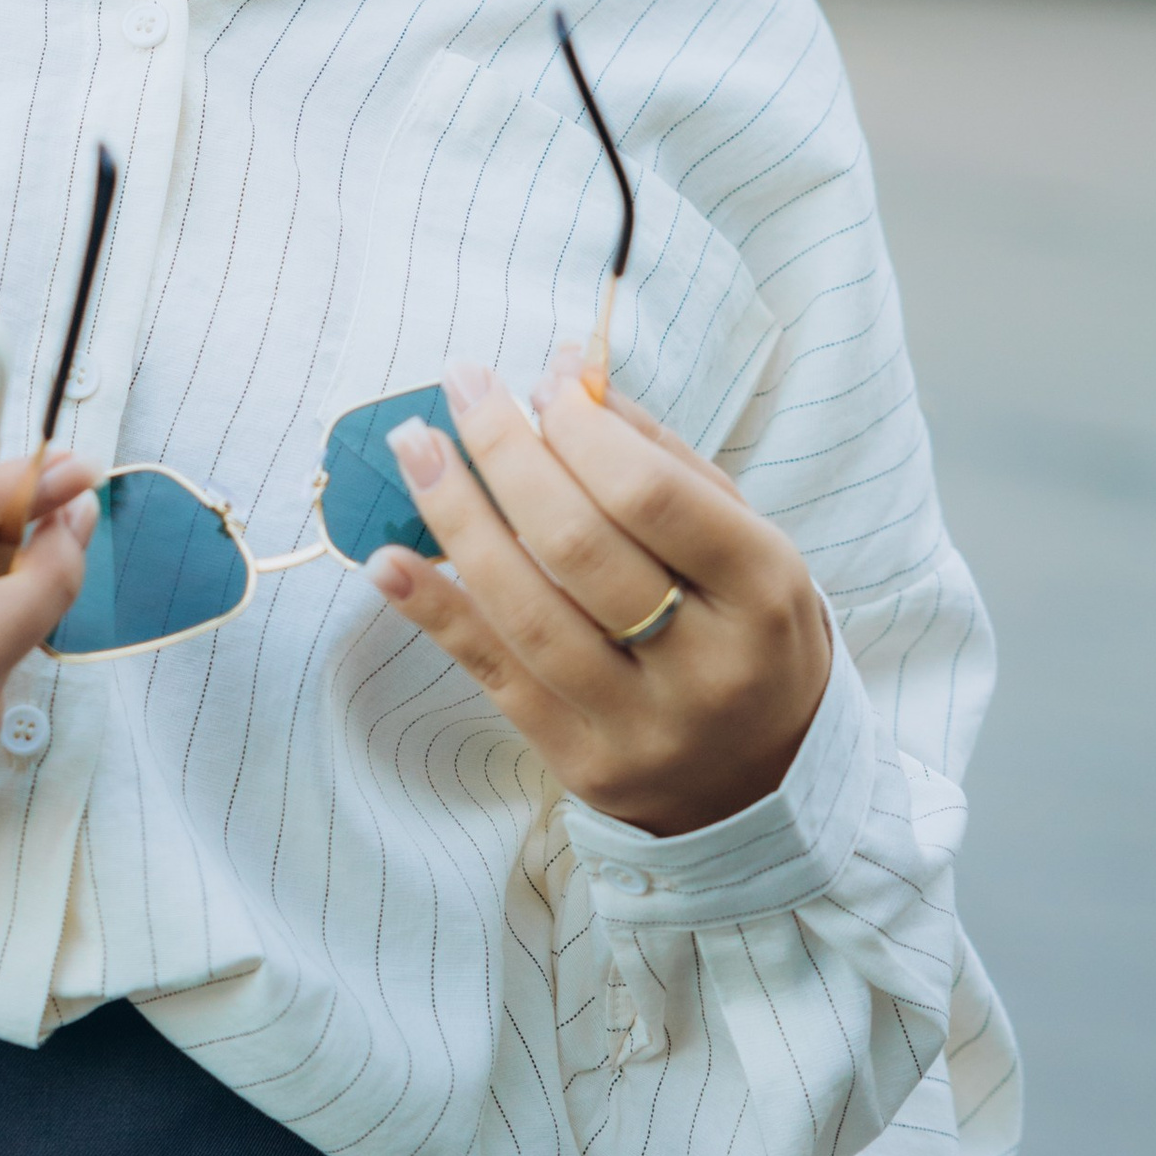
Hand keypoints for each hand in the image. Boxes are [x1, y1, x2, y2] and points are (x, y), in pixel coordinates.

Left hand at [371, 351, 831, 838]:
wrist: (767, 781)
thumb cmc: (747, 632)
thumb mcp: (744, 541)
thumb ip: (659, 456)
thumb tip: (564, 373)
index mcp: (764, 594)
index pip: (650, 497)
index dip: (579, 431)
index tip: (536, 387)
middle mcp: (707, 667)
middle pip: (576, 546)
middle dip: (503, 453)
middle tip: (461, 387)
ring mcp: (640, 725)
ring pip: (525, 611)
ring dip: (454, 518)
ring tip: (414, 447)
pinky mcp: (582, 763)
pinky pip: (493, 673)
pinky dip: (433, 610)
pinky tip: (388, 559)